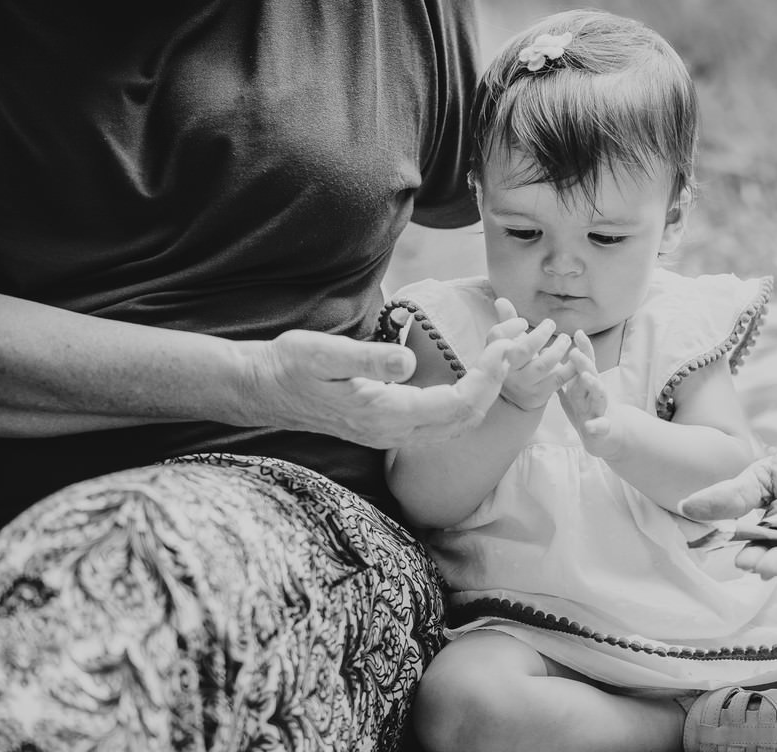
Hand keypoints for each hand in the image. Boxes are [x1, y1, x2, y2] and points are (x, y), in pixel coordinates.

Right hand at [244, 328, 513, 448]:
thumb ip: (368, 359)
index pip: (457, 404)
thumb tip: (407, 362)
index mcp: (385, 414)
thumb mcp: (323, 353)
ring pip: (457, 423)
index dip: (487, 378)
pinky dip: (466, 397)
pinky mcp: (389, 426)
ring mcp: (392, 433)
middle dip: (495, 382)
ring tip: (500, 353)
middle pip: (466, 418)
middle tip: (513, 342)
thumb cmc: (290, 366)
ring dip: (484, 390)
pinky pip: (442, 420)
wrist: (263, 389)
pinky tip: (471, 371)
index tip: (503, 346)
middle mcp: (395, 431)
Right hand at [489, 298, 576, 410]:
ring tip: (565, 339)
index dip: (513, 325)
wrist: (514, 398)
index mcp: (495, 353)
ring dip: (559, 348)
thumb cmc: (513, 361)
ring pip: (544, 364)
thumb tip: (502, 299)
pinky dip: (570, 366)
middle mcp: (507, 370)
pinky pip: (559, 379)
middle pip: (524, 349)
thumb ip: (506, 321)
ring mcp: (523, 384)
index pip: (498, 334)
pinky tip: (577, 355)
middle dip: (541, 333)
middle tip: (551, 324)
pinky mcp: (539, 394)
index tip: (525, 322)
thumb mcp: (506, 342)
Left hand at [558, 331, 621, 457]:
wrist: (608, 436)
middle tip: (575, 352)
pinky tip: (590, 426)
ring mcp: (600, 410)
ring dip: (594, 385)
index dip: (584, 348)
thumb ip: (563, 375)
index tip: (578, 332)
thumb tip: (545, 354)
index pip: (587, 363)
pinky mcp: (603, 429)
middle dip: (585, 363)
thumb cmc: (588, 409)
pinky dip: (596, 426)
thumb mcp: (574, 390)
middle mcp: (595, 393)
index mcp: (587, 384)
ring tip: (585, 377)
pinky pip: (601, 427)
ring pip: (600, 395)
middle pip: (592, 374)